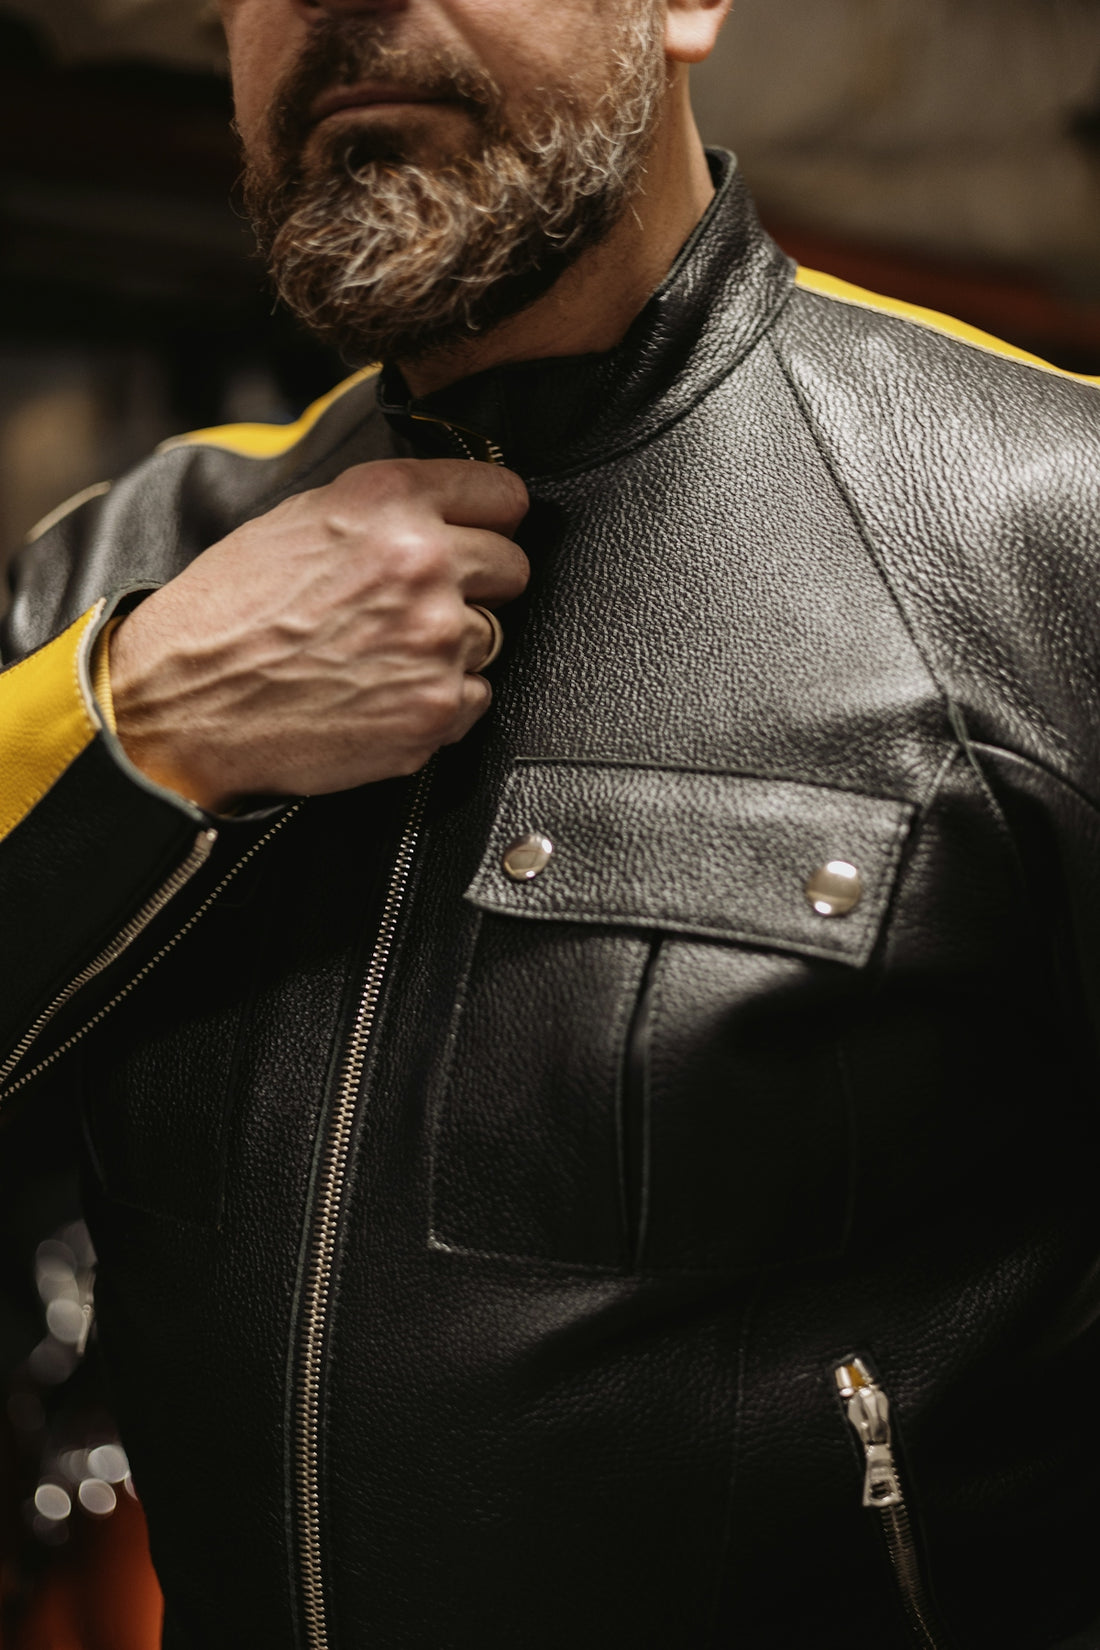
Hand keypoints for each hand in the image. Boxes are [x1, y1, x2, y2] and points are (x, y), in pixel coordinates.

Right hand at [108, 459, 529, 809]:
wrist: (186, 701)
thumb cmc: (229, 611)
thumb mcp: (299, 518)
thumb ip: (383, 508)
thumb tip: (446, 509)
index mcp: (391, 501)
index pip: (504, 497)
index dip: (490, 521)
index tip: (481, 536)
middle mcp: (424, 562)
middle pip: (512, 568)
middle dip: (477, 586)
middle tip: (416, 606)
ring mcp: (437, 639)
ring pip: (492, 636)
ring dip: (451, 648)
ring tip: (381, 654)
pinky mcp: (438, 707)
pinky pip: (476, 697)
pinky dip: (439, 701)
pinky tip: (382, 694)